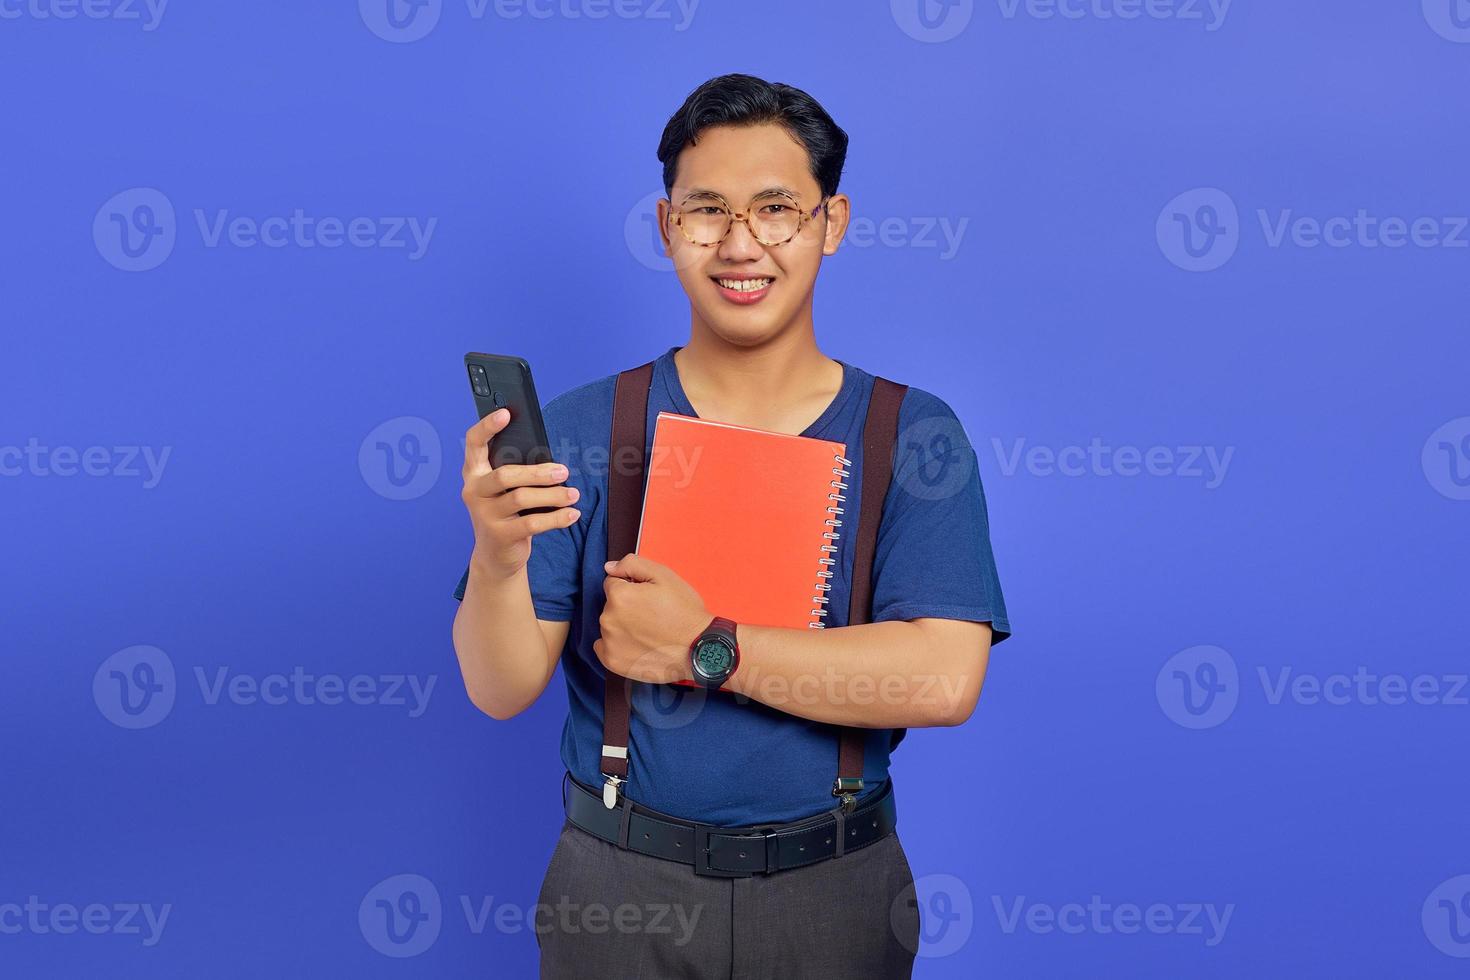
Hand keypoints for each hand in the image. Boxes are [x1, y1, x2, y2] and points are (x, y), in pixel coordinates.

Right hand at [460, 408, 580, 579]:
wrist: (496, 556)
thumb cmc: (507, 513)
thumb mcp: (506, 490)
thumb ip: (518, 473)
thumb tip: (549, 460)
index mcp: (474, 473)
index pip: (474, 443)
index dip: (487, 426)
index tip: (506, 413)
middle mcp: (474, 491)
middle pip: (505, 474)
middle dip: (539, 472)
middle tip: (564, 471)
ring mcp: (484, 515)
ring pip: (521, 498)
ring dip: (553, 496)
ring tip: (573, 494)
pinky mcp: (500, 536)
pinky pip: (532, 524)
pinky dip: (557, 518)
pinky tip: (572, 514)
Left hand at [594, 554, 710, 683]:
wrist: (697, 649)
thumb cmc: (684, 612)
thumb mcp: (664, 576)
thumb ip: (632, 564)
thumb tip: (610, 567)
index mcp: (619, 596)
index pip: (613, 583)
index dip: (632, 587)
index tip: (648, 598)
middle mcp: (608, 619)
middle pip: (611, 605)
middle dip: (627, 606)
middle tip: (652, 615)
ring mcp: (609, 643)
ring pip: (610, 625)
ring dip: (623, 625)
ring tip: (649, 632)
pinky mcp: (613, 661)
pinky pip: (604, 646)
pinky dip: (617, 645)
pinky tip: (637, 645)